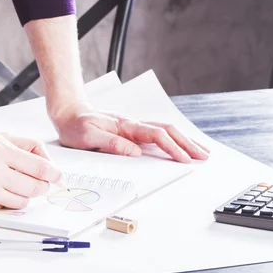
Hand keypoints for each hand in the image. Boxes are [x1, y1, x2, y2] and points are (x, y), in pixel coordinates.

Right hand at [0, 133, 62, 213]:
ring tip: (11, 184)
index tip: (56, 175)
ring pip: (21, 202)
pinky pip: (2, 208)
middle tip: (39, 182)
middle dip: (41, 185)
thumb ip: (24, 146)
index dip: (53, 173)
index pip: (38, 167)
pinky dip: (3, 201)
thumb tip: (48, 163)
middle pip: (34, 188)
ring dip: (22, 194)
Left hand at [50, 101, 209, 162]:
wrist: (68, 113)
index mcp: (125, 126)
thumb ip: (112, 144)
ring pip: (165, 131)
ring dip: (184, 141)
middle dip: (187, 144)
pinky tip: (178, 145)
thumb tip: (135, 152)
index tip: (184, 160)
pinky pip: (157, 133)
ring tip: (200, 151)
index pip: (155, 135)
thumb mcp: (88, 136)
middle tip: (204, 156)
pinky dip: (172, 139)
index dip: (172, 148)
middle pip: (167, 131)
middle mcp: (133, 124)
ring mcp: (133, 127)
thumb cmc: (75, 126)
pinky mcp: (131, 130)